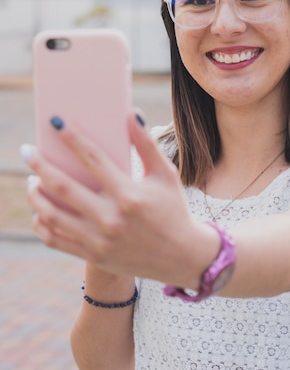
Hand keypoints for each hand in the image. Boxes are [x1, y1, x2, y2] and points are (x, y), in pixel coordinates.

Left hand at [22, 112, 218, 288]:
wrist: (182, 257)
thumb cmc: (173, 209)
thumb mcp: (166, 174)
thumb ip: (146, 144)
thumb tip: (130, 113)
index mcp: (129, 195)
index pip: (93, 158)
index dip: (71, 137)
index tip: (54, 122)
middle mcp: (111, 218)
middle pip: (63, 187)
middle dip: (40, 165)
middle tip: (27, 151)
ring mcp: (99, 240)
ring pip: (52, 215)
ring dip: (35, 194)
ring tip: (31, 179)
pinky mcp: (94, 256)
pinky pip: (55, 239)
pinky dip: (41, 223)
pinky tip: (40, 209)